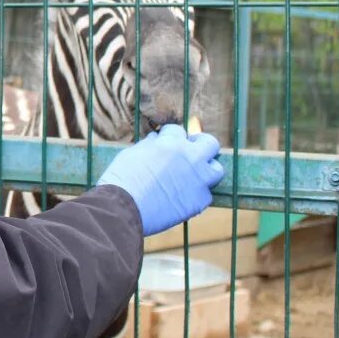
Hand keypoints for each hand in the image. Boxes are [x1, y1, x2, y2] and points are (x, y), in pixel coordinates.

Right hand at [96, 125, 223, 235]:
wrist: (122, 207)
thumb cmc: (121, 179)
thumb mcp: (133, 153)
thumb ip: (149, 145)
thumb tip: (156, 140)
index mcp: (170, 142)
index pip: (178, 130)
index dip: (171, 137)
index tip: (167, 143)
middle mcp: (189, 157)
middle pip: (210, 143)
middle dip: (201, 145)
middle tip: (191, 152)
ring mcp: (197, 180)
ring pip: (217, 169)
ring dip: (206, 170)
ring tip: (194, 175)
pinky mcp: (198, 201)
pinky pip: (206, 195)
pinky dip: (196, 195)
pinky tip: (183, 197)